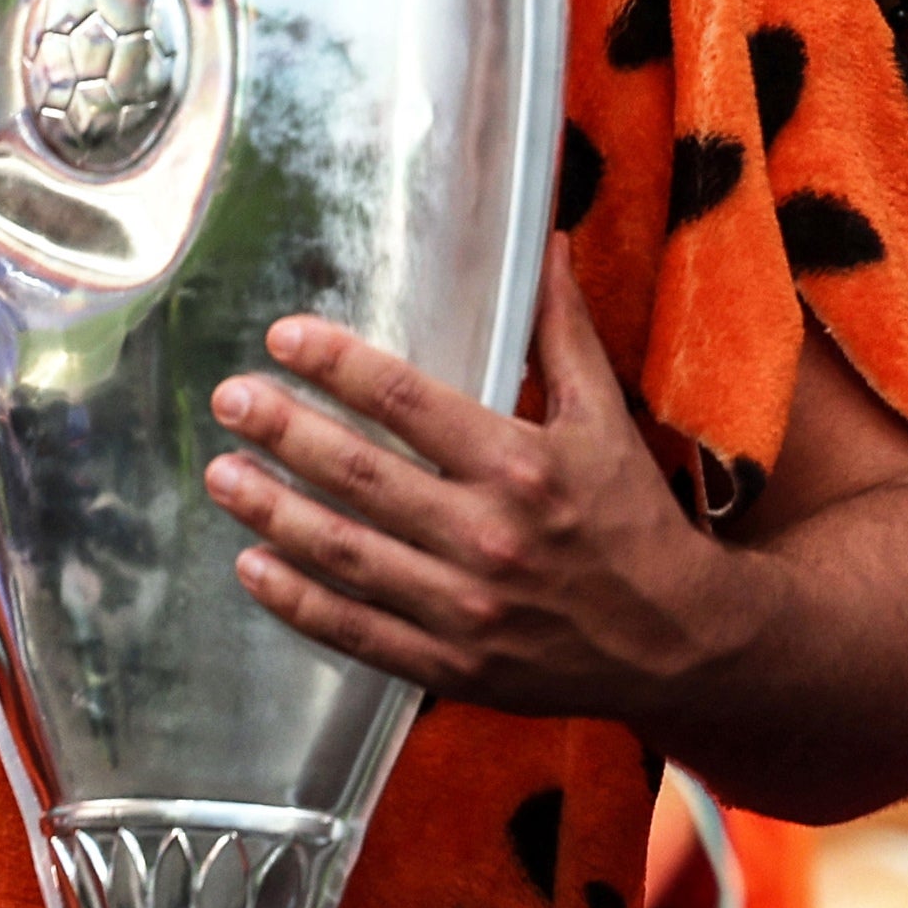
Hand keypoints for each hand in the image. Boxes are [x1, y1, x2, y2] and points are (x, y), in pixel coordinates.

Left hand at [205, 246, 745, 719]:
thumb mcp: (605, 420)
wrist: (687, 645)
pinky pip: (357, 631)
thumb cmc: (636, 520)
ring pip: (345, 551)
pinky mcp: (455, 666)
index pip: (406, 401)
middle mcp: (489, 537)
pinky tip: (250, 566)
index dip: (336, 365)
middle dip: (282, 431)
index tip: (282, 337)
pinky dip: (297, 600)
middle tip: (228, 399)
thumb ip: (561, 333)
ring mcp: (467, 608)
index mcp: (522, 467)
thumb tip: (542, 241)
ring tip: (220, 473)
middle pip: (359, 474)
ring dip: (271, 510)